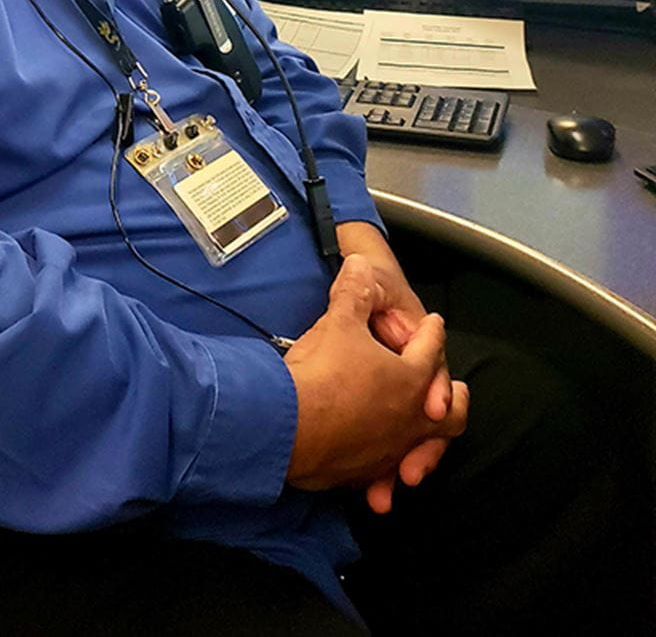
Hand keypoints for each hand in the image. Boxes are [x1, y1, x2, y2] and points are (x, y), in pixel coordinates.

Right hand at [336, 221, 457, 510]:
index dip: (433, 332)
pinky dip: (385, 471)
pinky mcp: (364, 471)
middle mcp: (411, 418)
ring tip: (422, 439)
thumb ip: (353, 292)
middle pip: (450, 413)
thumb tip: (359, 263)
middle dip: (452, 398)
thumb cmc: (323, 372)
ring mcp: (390, 449)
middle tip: (453, 391)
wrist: (288, 424)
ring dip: (424, 443)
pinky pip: (383, 472)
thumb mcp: (339, 322)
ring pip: (420, 448)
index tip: (435, 323)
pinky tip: (378, 478)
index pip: (430, 349)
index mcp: (411, 378)